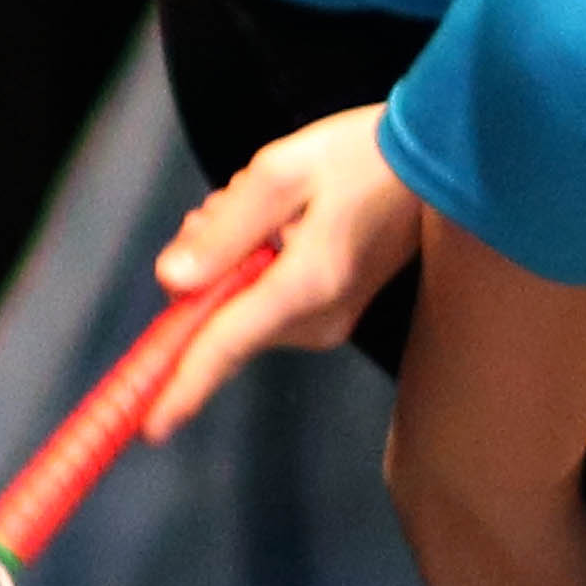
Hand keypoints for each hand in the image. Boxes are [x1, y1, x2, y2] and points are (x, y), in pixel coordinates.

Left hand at [146, 107, 421, 433]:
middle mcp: (319, 318)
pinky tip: (281, 222)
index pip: (227, 344)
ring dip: (229, 258)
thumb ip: (223, 231)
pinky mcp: (332, 313)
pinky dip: (252, 263)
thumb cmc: (362, 157)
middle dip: (205, 267)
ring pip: (236, 306)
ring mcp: (329, 321)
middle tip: (229, 206)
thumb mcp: (280, 174)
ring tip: (269, 207)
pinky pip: (262, 301)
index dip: (183, 385)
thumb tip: (172, 283)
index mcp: (307, 285)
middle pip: (220, 318)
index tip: (151, 428)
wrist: (434, 163)